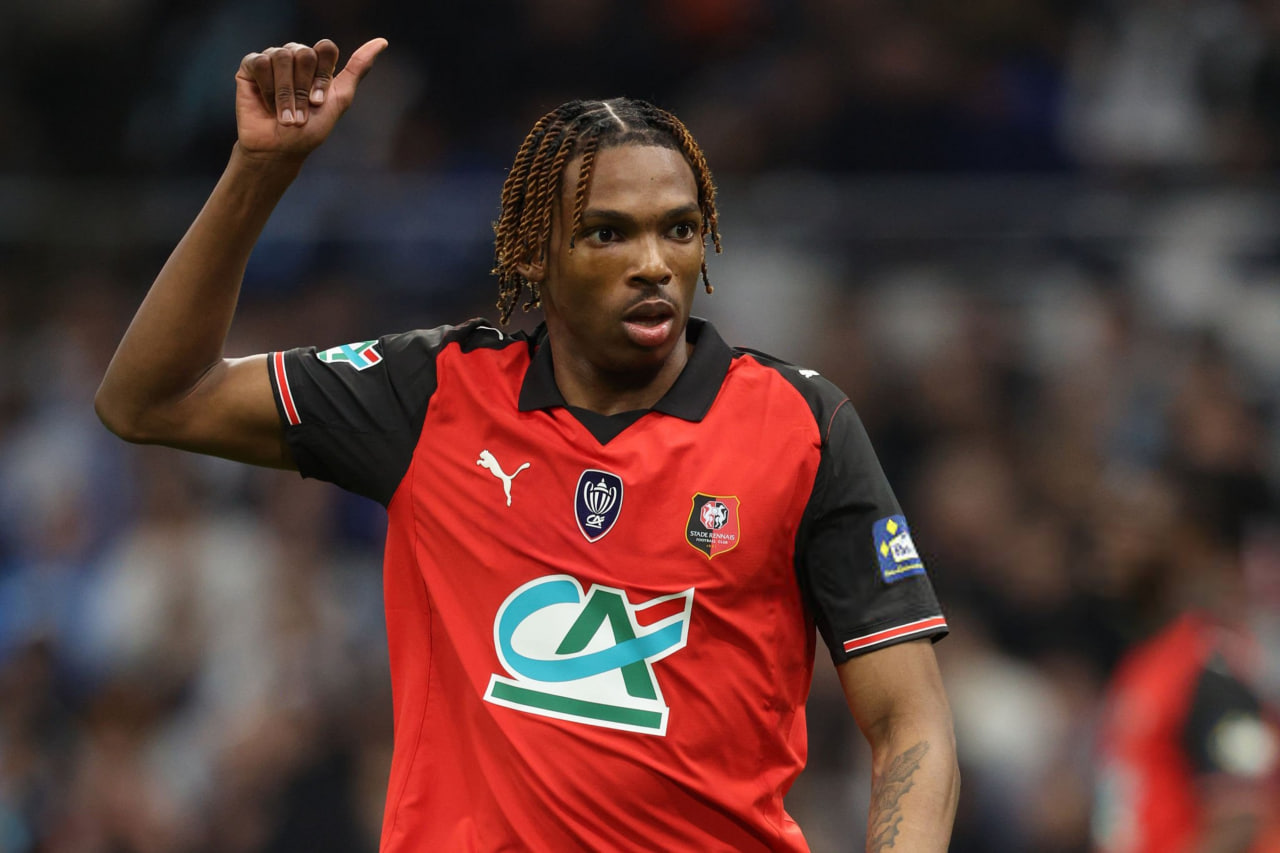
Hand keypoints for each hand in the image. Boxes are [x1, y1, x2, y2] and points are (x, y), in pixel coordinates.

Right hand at [235, 37, 387, 161]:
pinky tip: (266, 103)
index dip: (323, 76)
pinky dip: (266, 87)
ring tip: (284, 115)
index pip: (326, 48)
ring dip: (285, 93)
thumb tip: (382, 42)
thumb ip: (358, 69)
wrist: (280, 148)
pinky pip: (260, 62)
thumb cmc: (310, 130)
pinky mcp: (251, 66)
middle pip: (304, 53)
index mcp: (318, 63)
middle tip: (301, 113)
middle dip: (303, 88)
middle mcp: (296, 57)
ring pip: (282, 57)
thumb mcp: (340, 99)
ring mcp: (273, 59)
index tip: (319, 103)